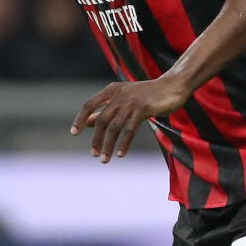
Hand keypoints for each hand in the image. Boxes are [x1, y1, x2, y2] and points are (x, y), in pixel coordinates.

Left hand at [70, 76, 189, 162]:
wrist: (172, 86)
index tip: (74, 132)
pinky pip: (130, 129)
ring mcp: (131, 102)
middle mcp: (119, 95)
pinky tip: (120, 154)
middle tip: (94, 153)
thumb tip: (86, 123)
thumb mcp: (122, 98)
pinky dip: (124, 143)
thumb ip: (105, 109)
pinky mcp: (144, 109)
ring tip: (104, 159)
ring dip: (108, 144)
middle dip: (96, 138)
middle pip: (101, 119)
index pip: (89, 104)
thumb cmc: (146, 94)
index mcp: (111, 90)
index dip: (80, 118)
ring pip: (115, 127)